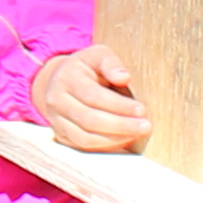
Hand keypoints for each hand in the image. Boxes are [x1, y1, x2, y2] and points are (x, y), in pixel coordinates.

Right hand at [32, 43, 152, 153]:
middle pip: (89, 119)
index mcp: (66, 78)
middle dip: (121, 125)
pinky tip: (124, 140)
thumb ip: (111, 63)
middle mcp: (57, 100)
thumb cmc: (87, 68)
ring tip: (137, 134)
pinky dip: (106, 146)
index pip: (92, 95)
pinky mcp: (61, 135)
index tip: (141, 109)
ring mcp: (56, 120)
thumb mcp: (98, 56)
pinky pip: (84, 146)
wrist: (61, 81)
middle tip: (145, 126)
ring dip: (115, 138)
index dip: (118, 105)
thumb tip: (123, 77)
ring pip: (85, 137)